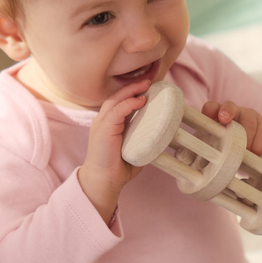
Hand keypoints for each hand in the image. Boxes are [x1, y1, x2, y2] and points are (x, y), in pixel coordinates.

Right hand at [78, 79, 150, 222]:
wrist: (103, 181)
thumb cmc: (116, 168)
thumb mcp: (133, 150)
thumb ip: (142, 141)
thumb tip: (160, 138)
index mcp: (108, 125)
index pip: (118, 103)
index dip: (131, 93)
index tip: (147, 88)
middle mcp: (102, 121)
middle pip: (116, 97)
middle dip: (132, 87)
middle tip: (149, 81)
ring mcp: (101, 125)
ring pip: (115, 101)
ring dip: (131, 91)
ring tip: (146, 85)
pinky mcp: (103, 130)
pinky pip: (116, 111)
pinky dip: (128, 104)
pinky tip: (140, 100)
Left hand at [202, 100, 261, 156]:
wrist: (259, 148)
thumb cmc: (232, 149)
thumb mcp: (220, 149)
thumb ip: (212, 151)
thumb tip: (202, 164)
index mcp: (218, 118)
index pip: (212, 108)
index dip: (210, 110)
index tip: (208, 115)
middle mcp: (234, 113)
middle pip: (230, 107)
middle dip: (227, 111)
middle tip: (224, 120)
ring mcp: (250, 117)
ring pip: (248, 122)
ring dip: (246, 138)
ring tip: (244, 152)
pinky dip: (258, 144)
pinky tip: (256, 152)